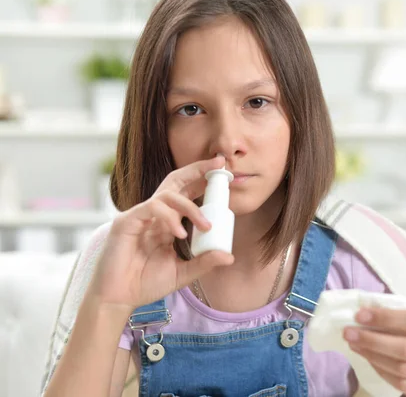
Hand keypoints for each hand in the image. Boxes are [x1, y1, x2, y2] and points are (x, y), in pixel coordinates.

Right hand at [87, 155, 233, 312]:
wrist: (118, 299)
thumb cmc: (145, 283)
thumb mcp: (183, 273)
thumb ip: (204, 262)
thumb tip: (229, 256)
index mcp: (167, 222)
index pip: (186, 193)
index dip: (203, 181)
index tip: (224, 174)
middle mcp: (154, 215)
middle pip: (175, 181)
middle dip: (197, 170)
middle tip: (218, 165)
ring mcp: (139, 216)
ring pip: (166, 195)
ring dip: (190, 207)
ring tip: (205, 226)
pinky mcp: (126, 222)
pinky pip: (151, 208)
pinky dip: (169, 218)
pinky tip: (180, 233)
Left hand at [344, 308, 405, 396]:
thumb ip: (397, 316)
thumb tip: (363, 313)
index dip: (385, 318)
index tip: (359, 315)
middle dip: (373, 341)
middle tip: (349, 333)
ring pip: (402, 369)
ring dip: (373, 356)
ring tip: (356, 345)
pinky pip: (403, 384)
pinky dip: (382, 372)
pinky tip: (370, 360)